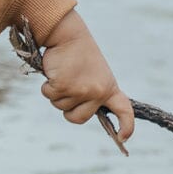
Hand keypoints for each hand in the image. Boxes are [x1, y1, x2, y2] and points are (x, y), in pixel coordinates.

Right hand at [38, 10, 134, 140]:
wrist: (68, 35)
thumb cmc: (77, 54)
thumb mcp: (92, 74)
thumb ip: (91, 93)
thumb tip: (77, 112)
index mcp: (109, 88)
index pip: (124, 111)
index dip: (126, 126)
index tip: (123, 138)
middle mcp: (98, 92)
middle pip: (78, 118)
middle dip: (67, 110)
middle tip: (66, 91)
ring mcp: (82, 90)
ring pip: (60, 107)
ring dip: (55, 93)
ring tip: (62, 74)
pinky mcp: (64, 86)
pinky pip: (49, 95)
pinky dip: (46, 86)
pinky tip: (53, 72)